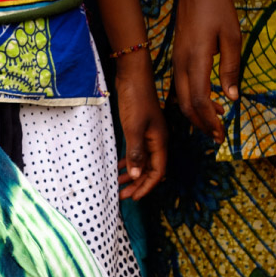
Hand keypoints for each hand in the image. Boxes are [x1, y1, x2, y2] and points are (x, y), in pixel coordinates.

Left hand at [114, 53, 167, 199]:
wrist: (133, 77)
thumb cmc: (135, 101)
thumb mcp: (133, 128)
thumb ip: (135, 152)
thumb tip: (135, 176)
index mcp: (160, 142)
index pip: (157, 172)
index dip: (146, 186)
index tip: (134, 198)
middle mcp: (157, 141)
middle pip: (150, 169)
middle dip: (137, 184)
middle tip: (122, 197)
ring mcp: (149, 135)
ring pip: (142, 161)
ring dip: (132, 175)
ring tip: (118, 186)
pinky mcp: (139, 130)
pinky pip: (136, 152)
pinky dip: (128, 162)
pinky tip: (118, 168)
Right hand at [173, 0, 240, 142]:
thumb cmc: (216, 7)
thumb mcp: (232, 36)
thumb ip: (230, 67)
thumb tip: (231, 97)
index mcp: (195, 60)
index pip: (199, 99)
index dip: (209, 120)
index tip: (220, 133)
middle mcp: (181, 65)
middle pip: (186, 104)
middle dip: (200, 123)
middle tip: (216, 136)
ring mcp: (176, 62)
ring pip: (181, 98)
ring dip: (196, 114)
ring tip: (214, 122)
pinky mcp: (177, 59)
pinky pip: (181, 87)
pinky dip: (192, 100)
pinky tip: (208, 101)